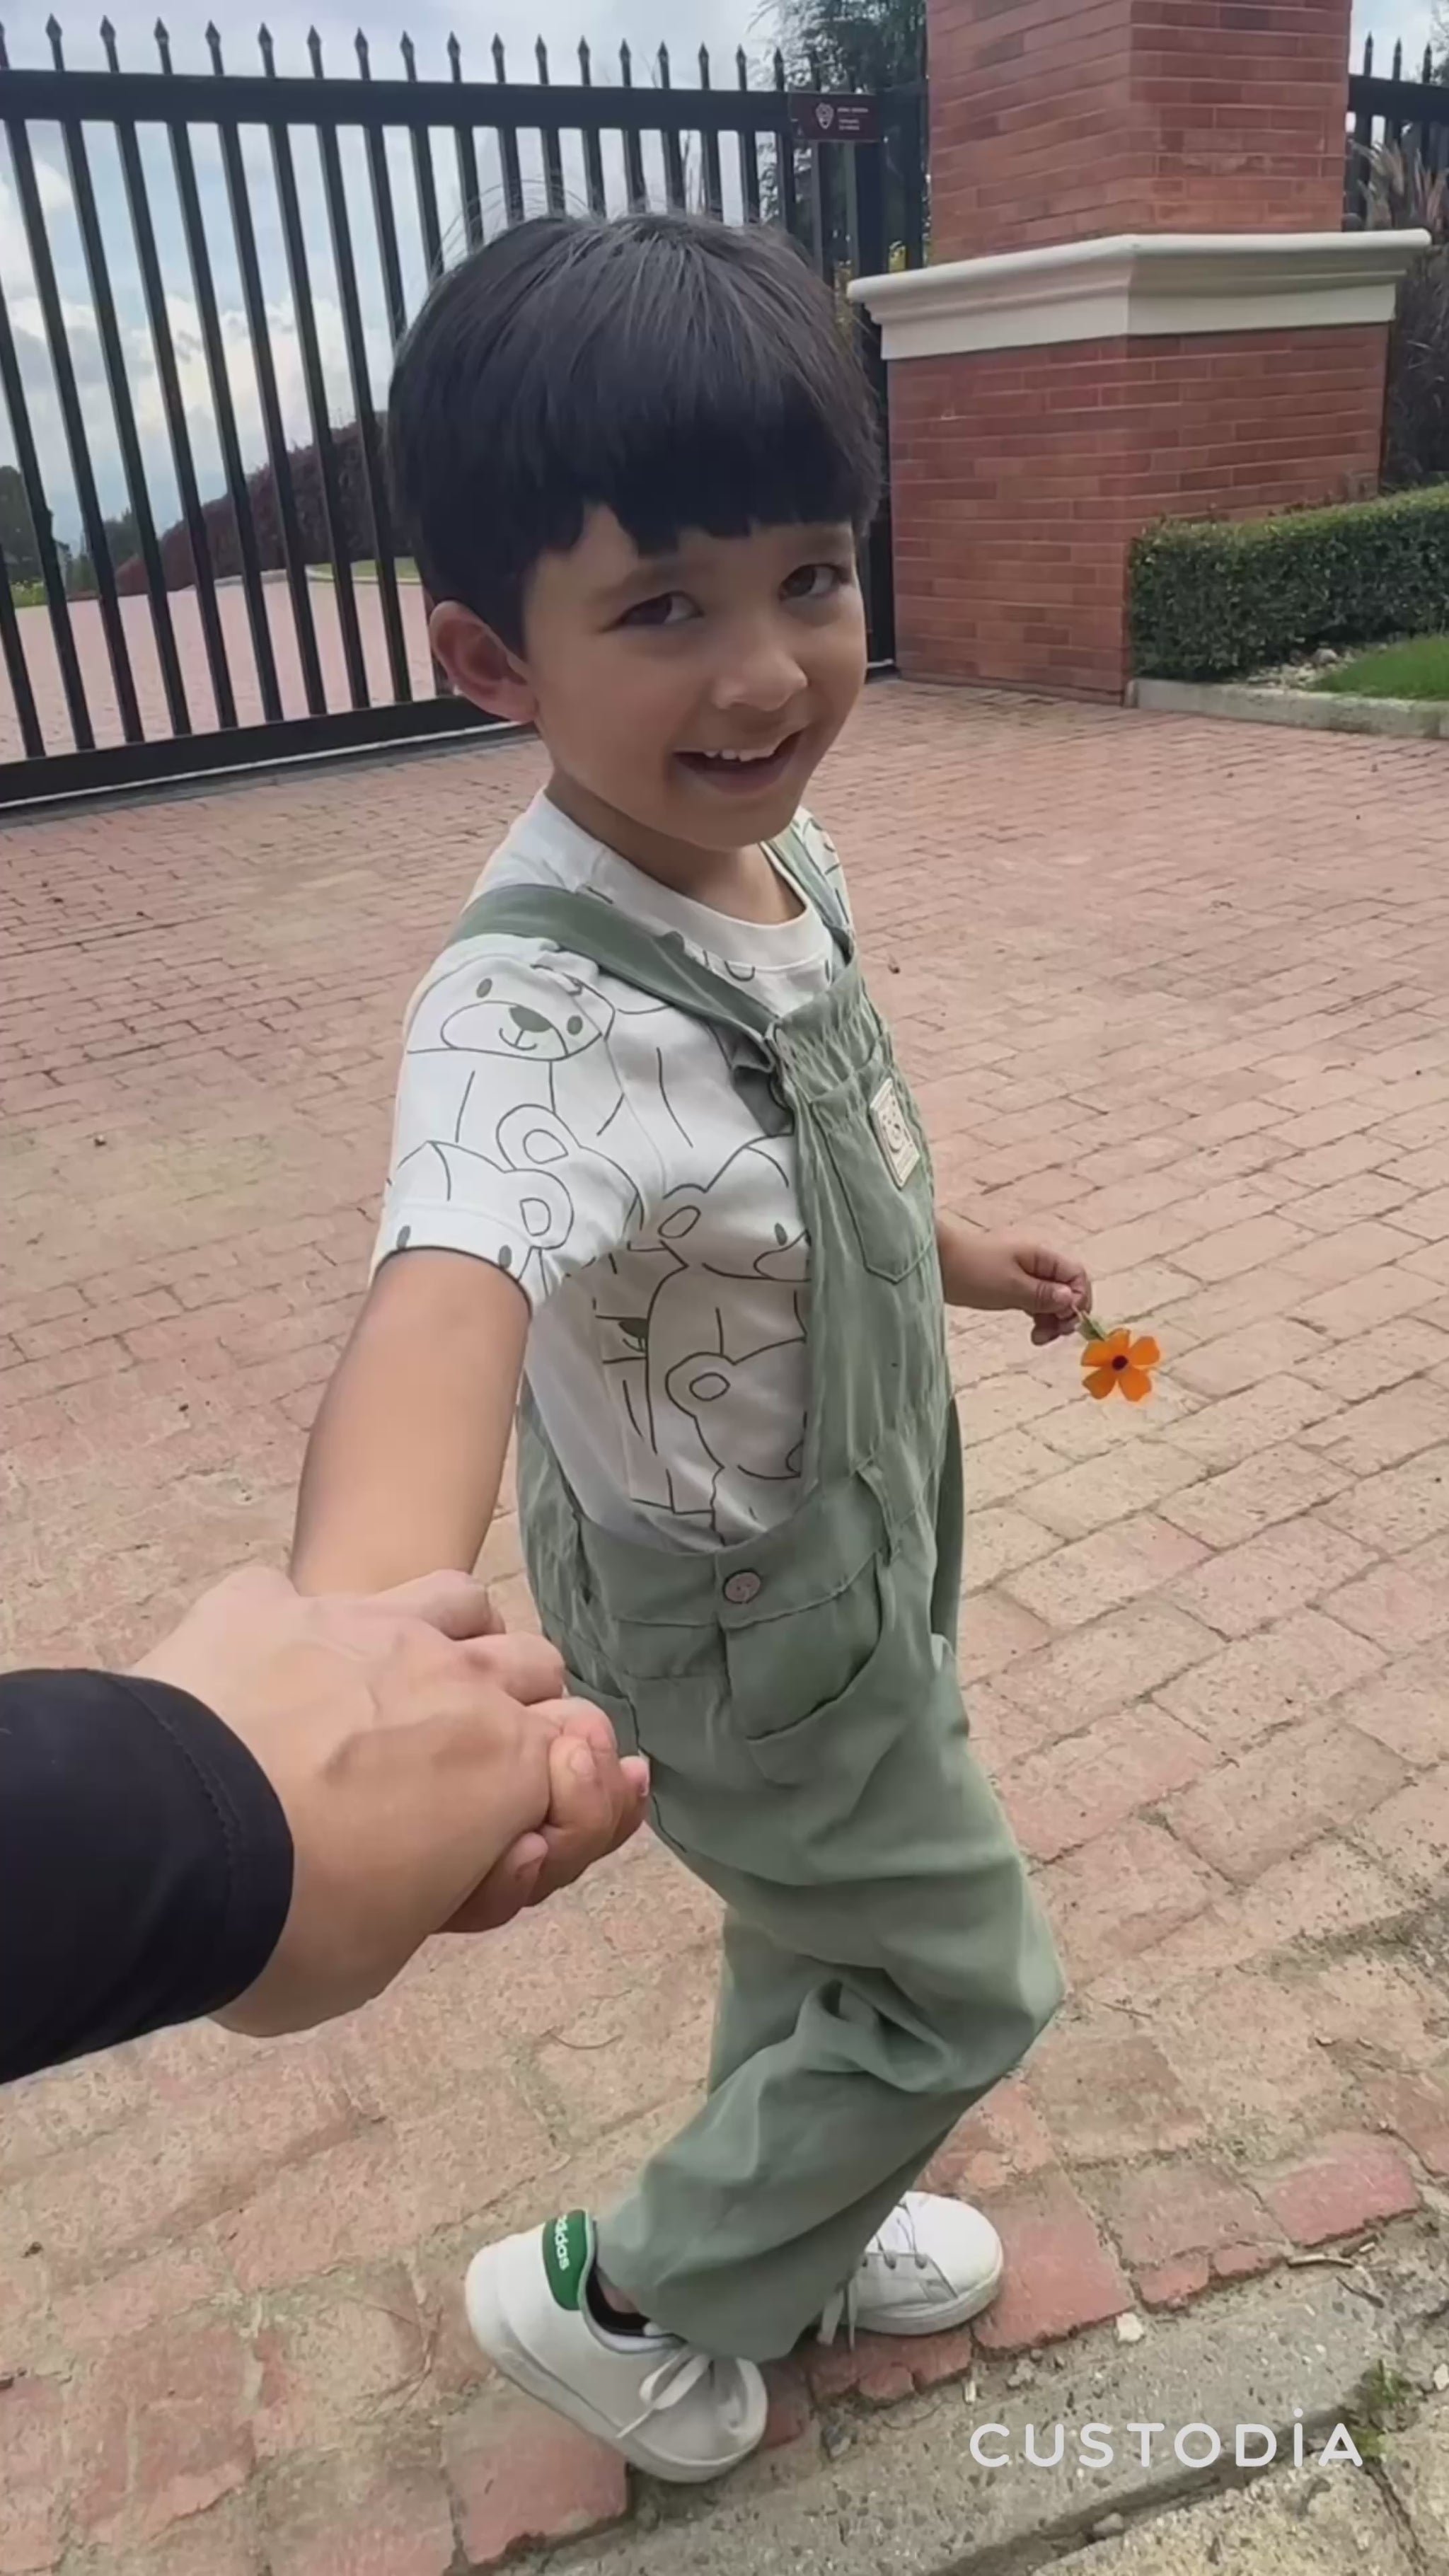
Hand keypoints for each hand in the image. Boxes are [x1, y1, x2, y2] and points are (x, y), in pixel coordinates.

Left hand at [132, 1566, 643, 2034]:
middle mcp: (455, 1677)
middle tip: (475, 1773)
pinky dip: (311, 1636)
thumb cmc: (288, 1928)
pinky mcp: (272, 1604)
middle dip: (524, 1715)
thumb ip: (449, 1887)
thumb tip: (491, 1849)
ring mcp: (365, 1625)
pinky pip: (314, 1599)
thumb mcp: (395, 1949)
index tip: (532, 1841)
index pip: (590, 1759)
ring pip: (458, 1601)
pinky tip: (274, 1683)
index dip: (577, 1802)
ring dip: (454, 1642)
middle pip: (537, 1668)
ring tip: (413, 1689)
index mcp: (506, 1768)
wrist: (163, 1846)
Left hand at [939, 1221, 1091, 1345]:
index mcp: (1041, 1256)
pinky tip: (1034, 1333)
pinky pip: (1035, 1303)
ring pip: (1051, 1299)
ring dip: (1051, 1320)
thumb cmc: (971, 1271)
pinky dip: (1038, 1317)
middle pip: (1067, 1289)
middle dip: (1065, 1314)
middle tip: (1052, 1335)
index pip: (1077, 1276)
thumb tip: (1071, 1300)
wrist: (934, 1264)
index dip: (1079, 1299)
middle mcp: (1036, 1264)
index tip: (1066, 1321)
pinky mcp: (1010, 1287)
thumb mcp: (1010, 1287)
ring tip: (1038, 1338)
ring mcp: (1023, 1275)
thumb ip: (1043, 1294)